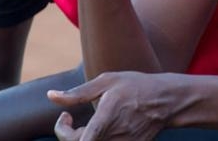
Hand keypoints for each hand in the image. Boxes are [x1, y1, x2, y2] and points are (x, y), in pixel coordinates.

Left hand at [49, 71, 169, 140]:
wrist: (166, 100)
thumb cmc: (135, 86)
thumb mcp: (108, 81)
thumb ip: (77, 93)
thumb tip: (51, 96)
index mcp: (105, 120)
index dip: (63, 131)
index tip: (65, 115)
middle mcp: (112, 137)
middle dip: (68, 135)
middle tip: (70, 119)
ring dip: (83, 138)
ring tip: (88, 122)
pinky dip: (97, 139)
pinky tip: (102, 127)